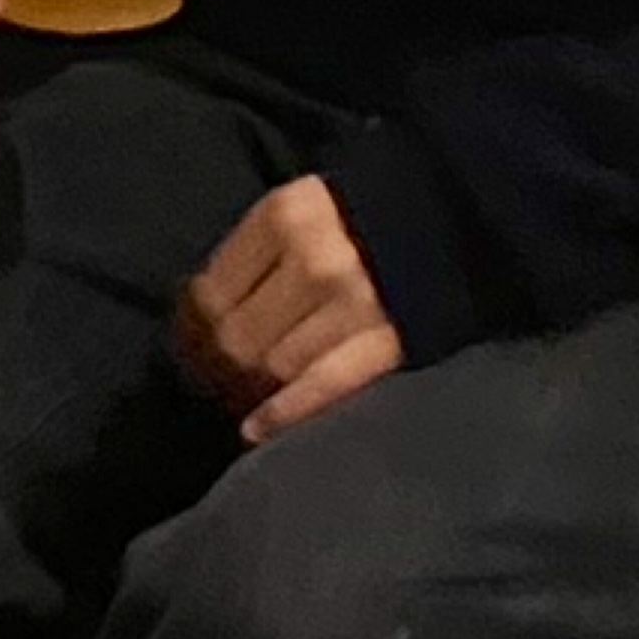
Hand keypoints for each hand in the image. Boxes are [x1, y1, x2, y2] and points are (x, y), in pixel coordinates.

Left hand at [175, 177, 403, 443]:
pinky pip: (324, 386)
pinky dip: (286, 413)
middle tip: (209, 383)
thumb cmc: (361, 216)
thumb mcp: (299, 209)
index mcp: (281, 217)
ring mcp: (353, 304)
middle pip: (239, 336)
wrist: (452, 214)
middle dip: (217, 367)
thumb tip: (199, 312)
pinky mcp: (388, 341)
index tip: (186, 348)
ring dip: (249, 390)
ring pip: (275, 366)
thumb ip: (255, 253)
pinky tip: (256, 429)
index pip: (212, 292)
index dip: (191, 330)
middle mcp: (313, 260)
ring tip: (236, 399)